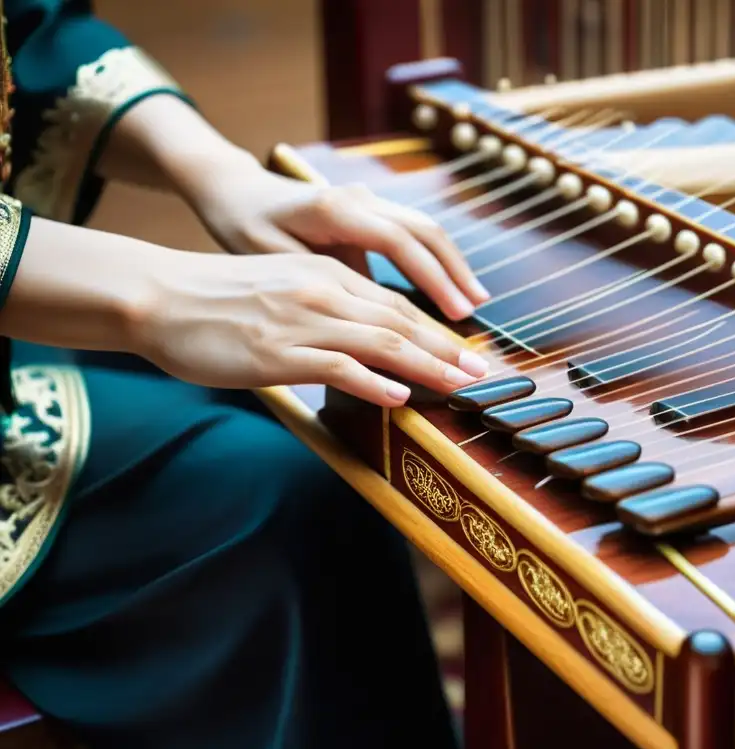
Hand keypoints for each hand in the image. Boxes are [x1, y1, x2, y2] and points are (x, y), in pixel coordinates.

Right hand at [135, 249, 489, 405]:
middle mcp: (321, 292)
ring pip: (379, 342)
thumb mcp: (282, 285)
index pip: (395, 304)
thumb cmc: (217, 299)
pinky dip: (372, 382)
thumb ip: (325, 305)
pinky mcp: (277, 353)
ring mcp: (300, 322)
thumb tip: (360, 337)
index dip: (436, 329)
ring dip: (427, 365)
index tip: (467, 351)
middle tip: (483, 371)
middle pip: (399, 321)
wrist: (158, 295)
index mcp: (325, 274)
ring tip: (460, 384)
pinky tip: (398, 396)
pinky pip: (336, 366)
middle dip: (447, 348)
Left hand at [183, 158, 490, 321]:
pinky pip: (413, 233)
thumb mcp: (270, 257)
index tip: (455, 313)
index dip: (432, 279)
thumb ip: (321, 279)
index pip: (399, 242)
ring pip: (424, 228)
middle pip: (424, 231)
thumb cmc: (244, 226)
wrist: (234, 190)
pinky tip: (448, 286)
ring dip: (452, 265)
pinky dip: (435, 260)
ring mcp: (368, 200)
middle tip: (476, 311)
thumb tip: (371, 311)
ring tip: (474, 300)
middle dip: (455, 272)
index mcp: (334, 209)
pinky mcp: (370, 211)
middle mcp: (359, 198)